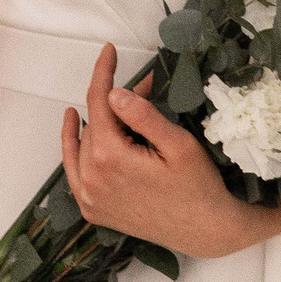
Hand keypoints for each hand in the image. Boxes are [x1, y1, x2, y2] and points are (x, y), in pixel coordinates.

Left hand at [60, 45, 280, 260]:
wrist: (205, 231)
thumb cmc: (199, 186)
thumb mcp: (178, 145)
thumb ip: (143, 117)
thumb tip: (114, 93)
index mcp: (109, 158)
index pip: (99, 102)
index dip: (103, 72)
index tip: (109, 50)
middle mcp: (91, 179)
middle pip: (94, 123)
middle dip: (114, 100)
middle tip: (143, 89)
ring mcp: (89, 198)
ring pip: (83, 144)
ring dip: (97, 122)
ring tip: (115, 103)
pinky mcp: (93, 210)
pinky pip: (75, 172)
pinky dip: (75, 148)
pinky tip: (79, 129)